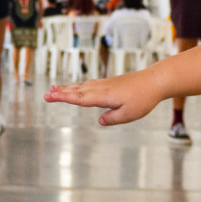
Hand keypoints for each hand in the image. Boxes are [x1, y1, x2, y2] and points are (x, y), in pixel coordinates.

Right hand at [43, 71, 164, 126]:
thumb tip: (100, 121)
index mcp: (103, 96)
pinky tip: (76, 87)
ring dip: (67, 88)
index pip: (79, 98)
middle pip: (76, 90)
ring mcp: (104, 84)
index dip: (63, 98)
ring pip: (82, 86)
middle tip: (46, 95)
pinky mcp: (109, 83)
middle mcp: (101, 88)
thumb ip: (112, 119)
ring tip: (55, 89)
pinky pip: (88, 85)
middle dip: (60, 93)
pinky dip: (78, 86)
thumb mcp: (129, 115)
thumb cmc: (143, 99)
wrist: (154, 81)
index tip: (50, 97)